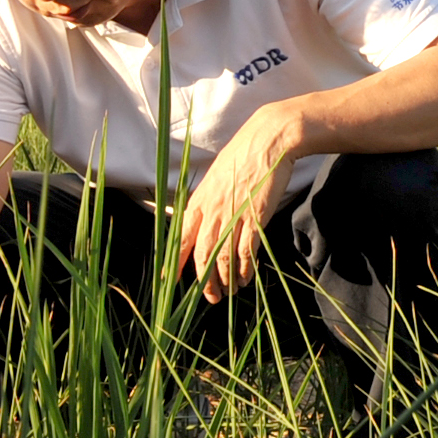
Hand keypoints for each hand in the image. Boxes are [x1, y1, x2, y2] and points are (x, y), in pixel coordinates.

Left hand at [174, 101, 305, 302]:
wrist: (268, 140)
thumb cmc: (242, 156)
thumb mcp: (215, 177)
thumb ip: (208, 201)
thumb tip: (203, 221)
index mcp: (198, 201)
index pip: (180, 238)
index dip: (174, 262)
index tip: (169, 281)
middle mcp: (211, 211)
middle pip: (202, 255)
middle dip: (206, 281)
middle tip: (211, 297)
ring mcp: (233, 215)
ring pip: (224, 258)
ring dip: (226, 279)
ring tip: (231, 292)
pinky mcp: (254, 218)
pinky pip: (246, 251)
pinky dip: (245, 269)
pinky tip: (246, 278)